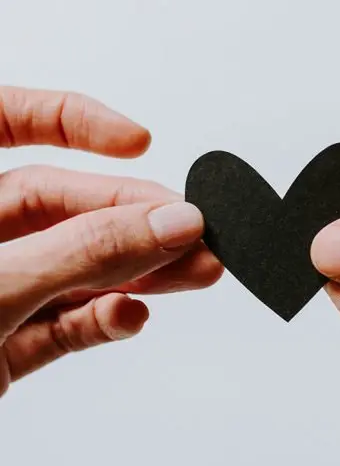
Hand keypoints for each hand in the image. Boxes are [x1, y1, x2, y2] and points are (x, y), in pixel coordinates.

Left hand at [0, 87, 222, 395]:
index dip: (73, 121)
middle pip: (63, 206)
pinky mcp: (4, 345)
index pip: (6, 122)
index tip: (137, 141)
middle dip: (134, 218)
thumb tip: (168, 220)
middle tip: (193, 230)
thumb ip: (84, 252)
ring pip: (76, 267)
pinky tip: (131, 315)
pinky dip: (104, 320)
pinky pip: (65, 322)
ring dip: (140, 272)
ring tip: (195, 273)